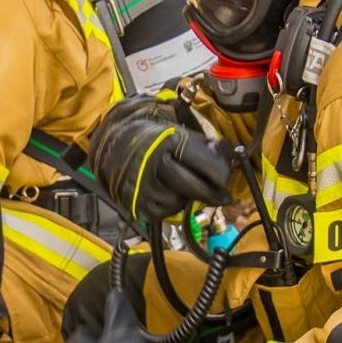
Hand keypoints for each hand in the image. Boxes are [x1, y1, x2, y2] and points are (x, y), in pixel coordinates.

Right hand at [90, 98, 231, 222]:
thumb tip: (229, 152)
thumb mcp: (177, 129)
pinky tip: (169, 194)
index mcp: (168, 141)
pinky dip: (171, 207)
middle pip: (195, 188)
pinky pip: (163, 213)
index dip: (221, 174)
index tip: (226, 178)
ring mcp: (143, 185)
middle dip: (212, 193)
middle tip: (221, 195)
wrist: (112, 142)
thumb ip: (202, 143)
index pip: (206, 165)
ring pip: (180, 202)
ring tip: (184, 187)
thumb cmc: (150, 136)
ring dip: (187, 198)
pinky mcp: (135, 202)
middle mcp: (154, 163)